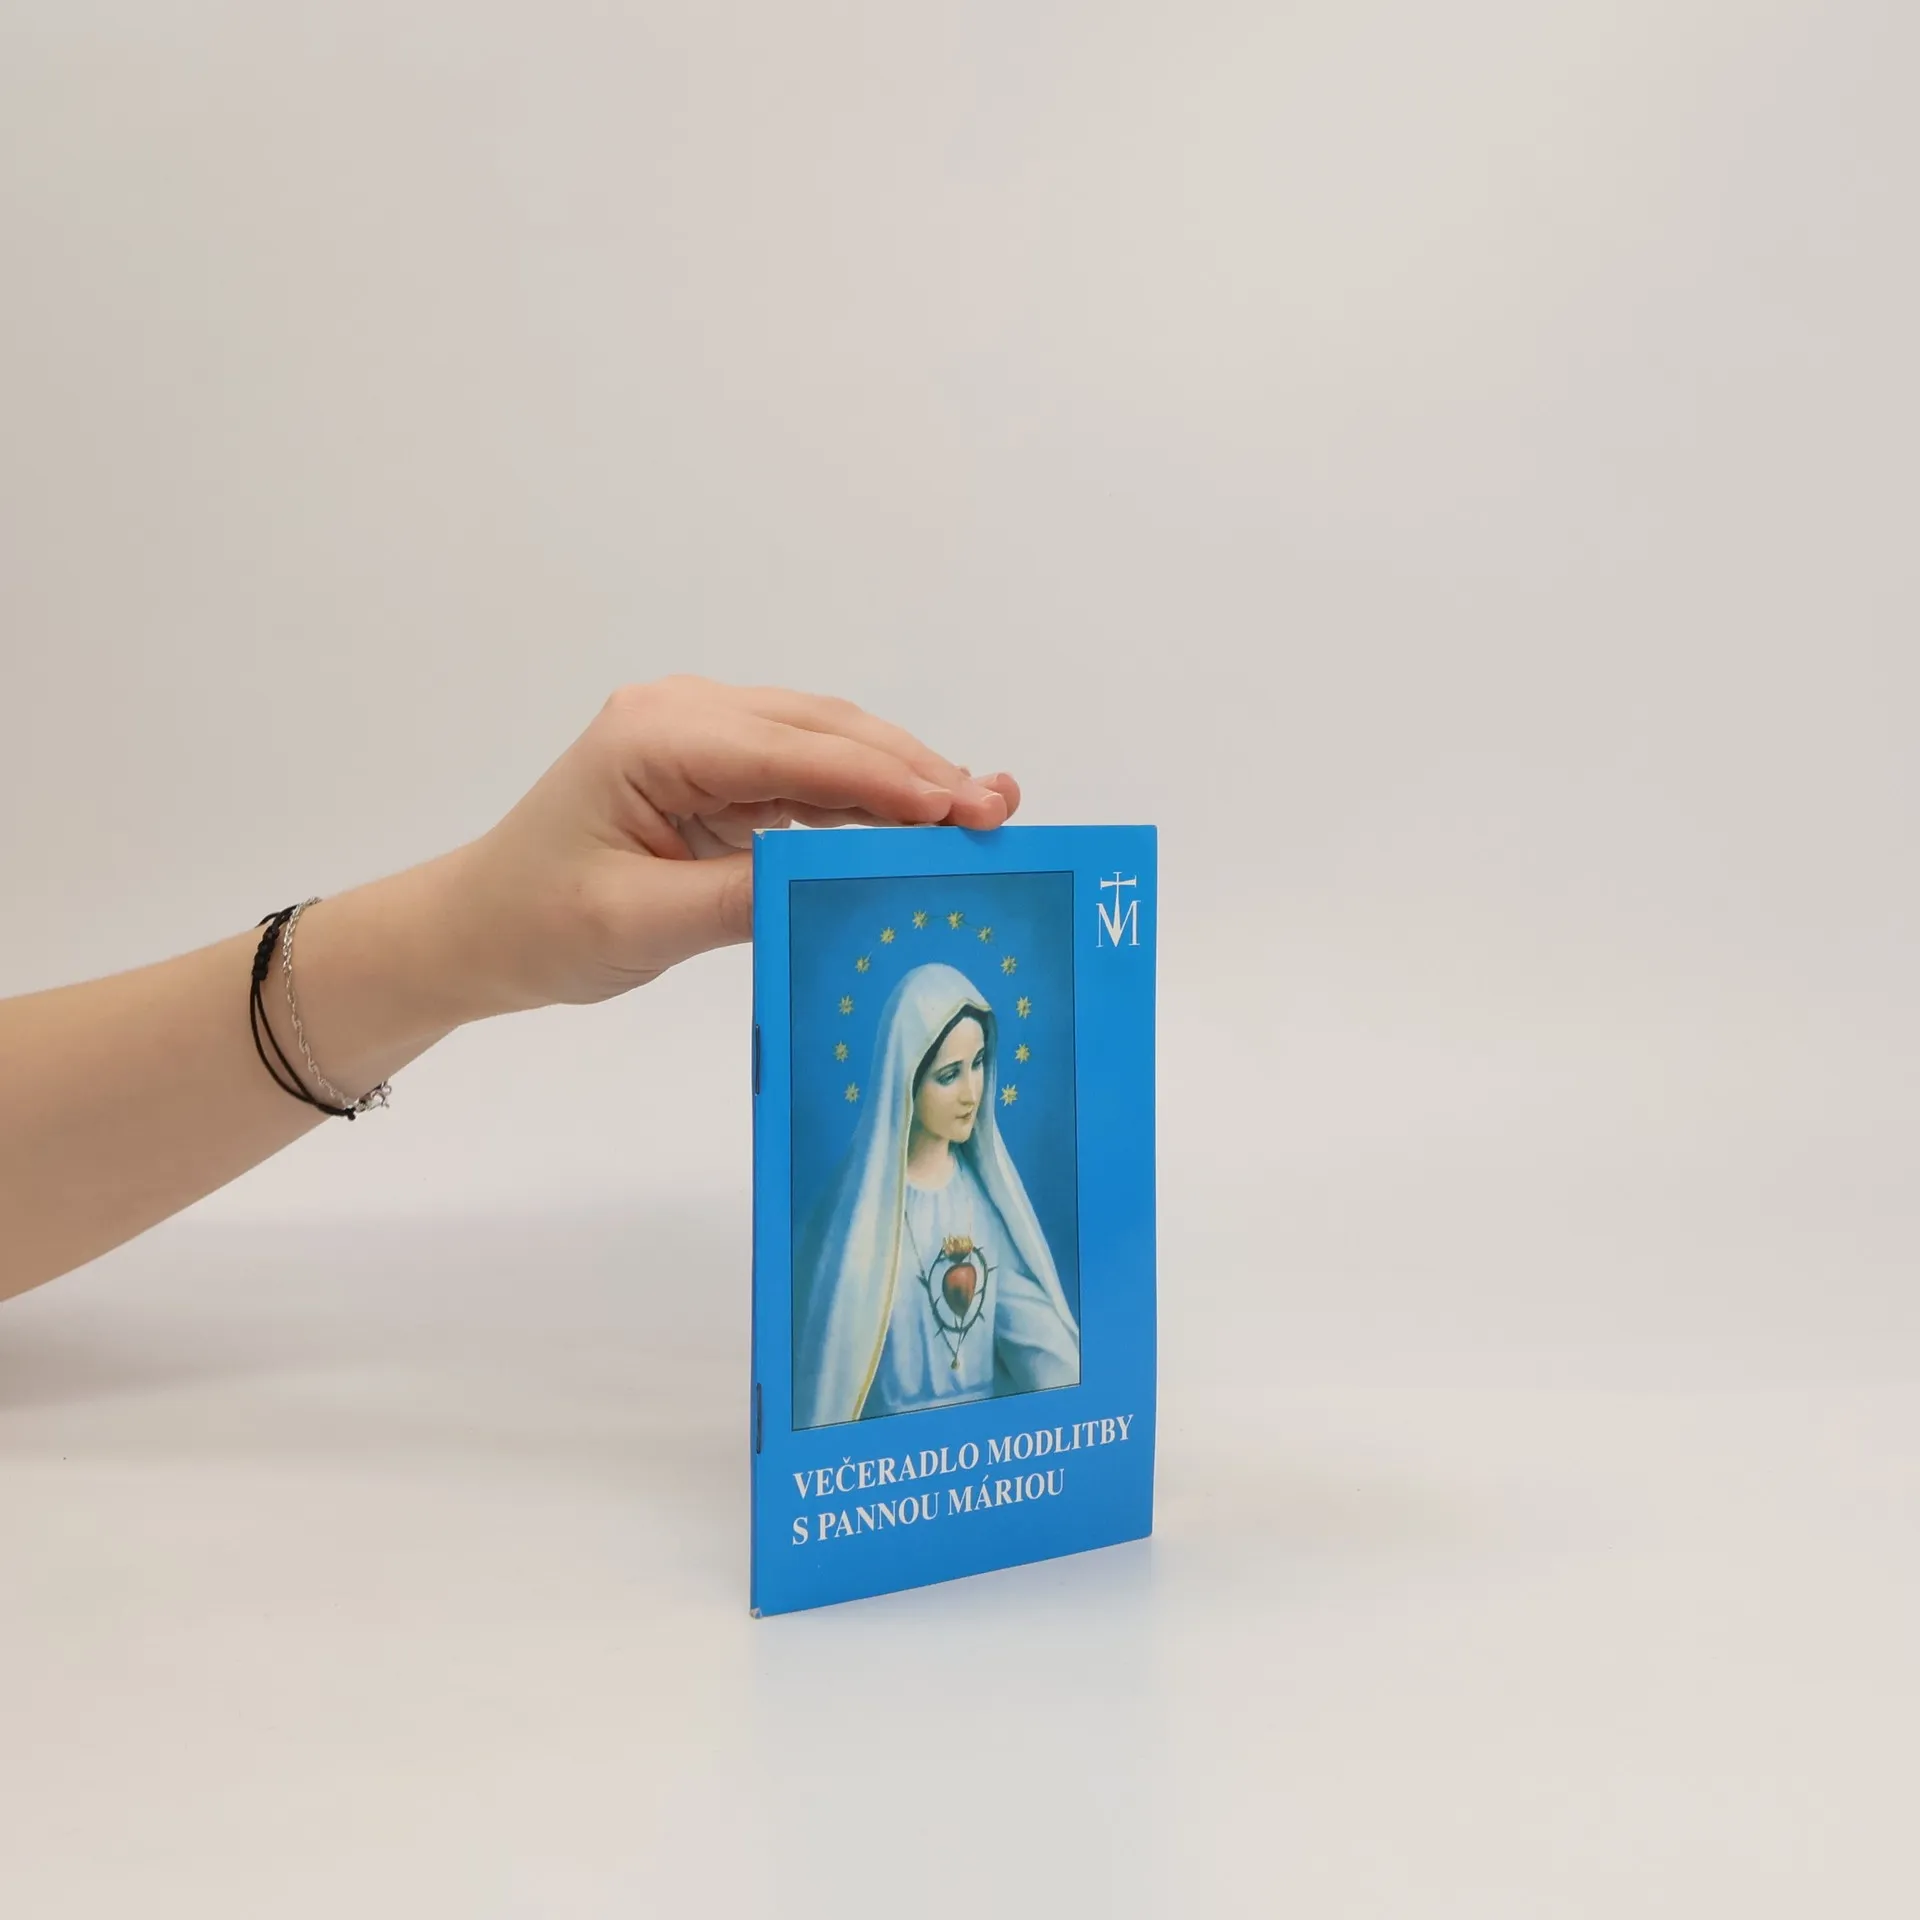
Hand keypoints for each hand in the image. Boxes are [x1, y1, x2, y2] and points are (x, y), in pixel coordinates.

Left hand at [440, 677, 1021, 1012]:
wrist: (480, 927)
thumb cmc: (541, 924)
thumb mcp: (641, 924)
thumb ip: (743, 897)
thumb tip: (846, 880)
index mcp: (656, 736)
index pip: (791, 751)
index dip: (881, 780)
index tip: (956, 810)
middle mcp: (684, 714)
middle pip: (823, 731)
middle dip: (914, 769)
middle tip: (998, 808)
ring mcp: (701, 734)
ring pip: (825, 743)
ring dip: (901, 777)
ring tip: (981, 809)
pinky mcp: (717, 767)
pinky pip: (806, 772)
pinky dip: (866, 797)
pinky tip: (920, 820)